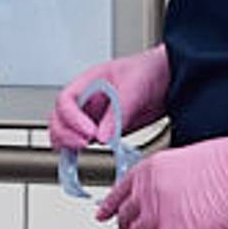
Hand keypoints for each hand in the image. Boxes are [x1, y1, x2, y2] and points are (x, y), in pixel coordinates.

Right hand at [47, 44, 171, 151]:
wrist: (169, 80)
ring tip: (86, 149)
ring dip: (68, 143)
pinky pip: (82, 142)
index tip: (90, 132)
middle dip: (65, 133)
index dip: (72, 118)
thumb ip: (119, 111)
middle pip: (58, 118)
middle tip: (85, 143)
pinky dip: (78, 152)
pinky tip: (85, 157)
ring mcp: (93, 116)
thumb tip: (104, 136)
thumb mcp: (135, 86)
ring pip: (65, 132)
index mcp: (88, 82)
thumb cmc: (150, 71)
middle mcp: (86, 100)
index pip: (66, 100)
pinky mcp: (103, 131)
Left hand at [93, 118, 227, 228]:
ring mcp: (159, 214)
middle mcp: (148, 190)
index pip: (118, 192)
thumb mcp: (185, 158)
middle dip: (130, 225)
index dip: (110, 207)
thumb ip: (164, 176)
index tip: (103, 215)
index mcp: (150, 168)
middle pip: (125, 218)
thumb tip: (158, 193)